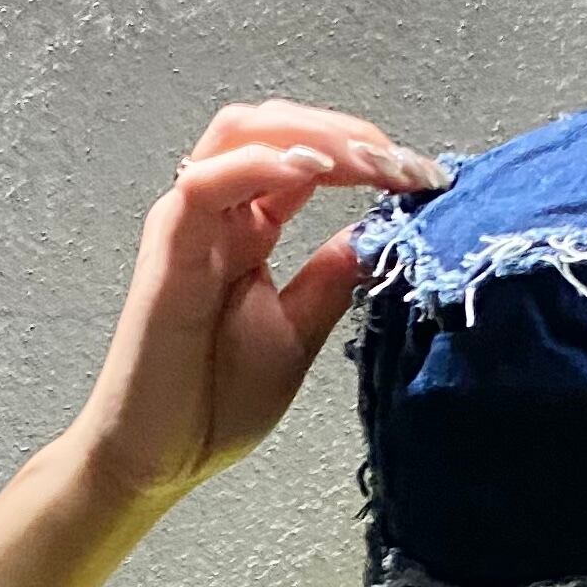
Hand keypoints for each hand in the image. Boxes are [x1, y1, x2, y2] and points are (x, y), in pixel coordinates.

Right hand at [62, 99, 446, 510]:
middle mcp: (221, 212)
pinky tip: (310, 168)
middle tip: (406, 165)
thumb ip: (330, 279)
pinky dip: (260, 164)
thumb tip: (375, 233)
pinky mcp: (168, 245)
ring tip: (370, 159)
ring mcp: (191, 221)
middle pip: (277, 129)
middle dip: (348, 135)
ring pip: (243, 134)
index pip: (308, 161)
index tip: (425, 179)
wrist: (161, 457)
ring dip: (311, 136)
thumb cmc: (215, 401)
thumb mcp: (298, 333)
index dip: (367, 158)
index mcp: (251, 228)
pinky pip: (208, 181)